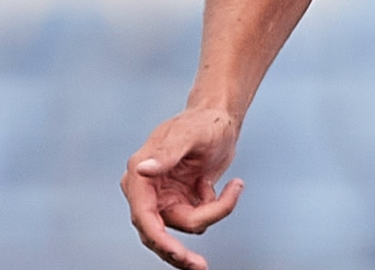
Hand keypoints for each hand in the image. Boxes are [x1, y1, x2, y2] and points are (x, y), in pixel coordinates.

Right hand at [121, 107, 245, 269]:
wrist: (220, 120)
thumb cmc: (203, 122)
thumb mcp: (188, 135)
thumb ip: (166, 153)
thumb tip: (142, 170)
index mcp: (139, 176)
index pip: (143, 216)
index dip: (158, 238)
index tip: (177, 254)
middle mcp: (148, 191)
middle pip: (158, 233)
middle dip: (178, 252)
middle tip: (200, 266)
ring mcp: (164, 199)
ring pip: (187, 225)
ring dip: (215, 211)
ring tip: (234, 186)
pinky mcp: (182, 202)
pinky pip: (201, 217)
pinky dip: (219, 206)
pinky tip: (228, 185)